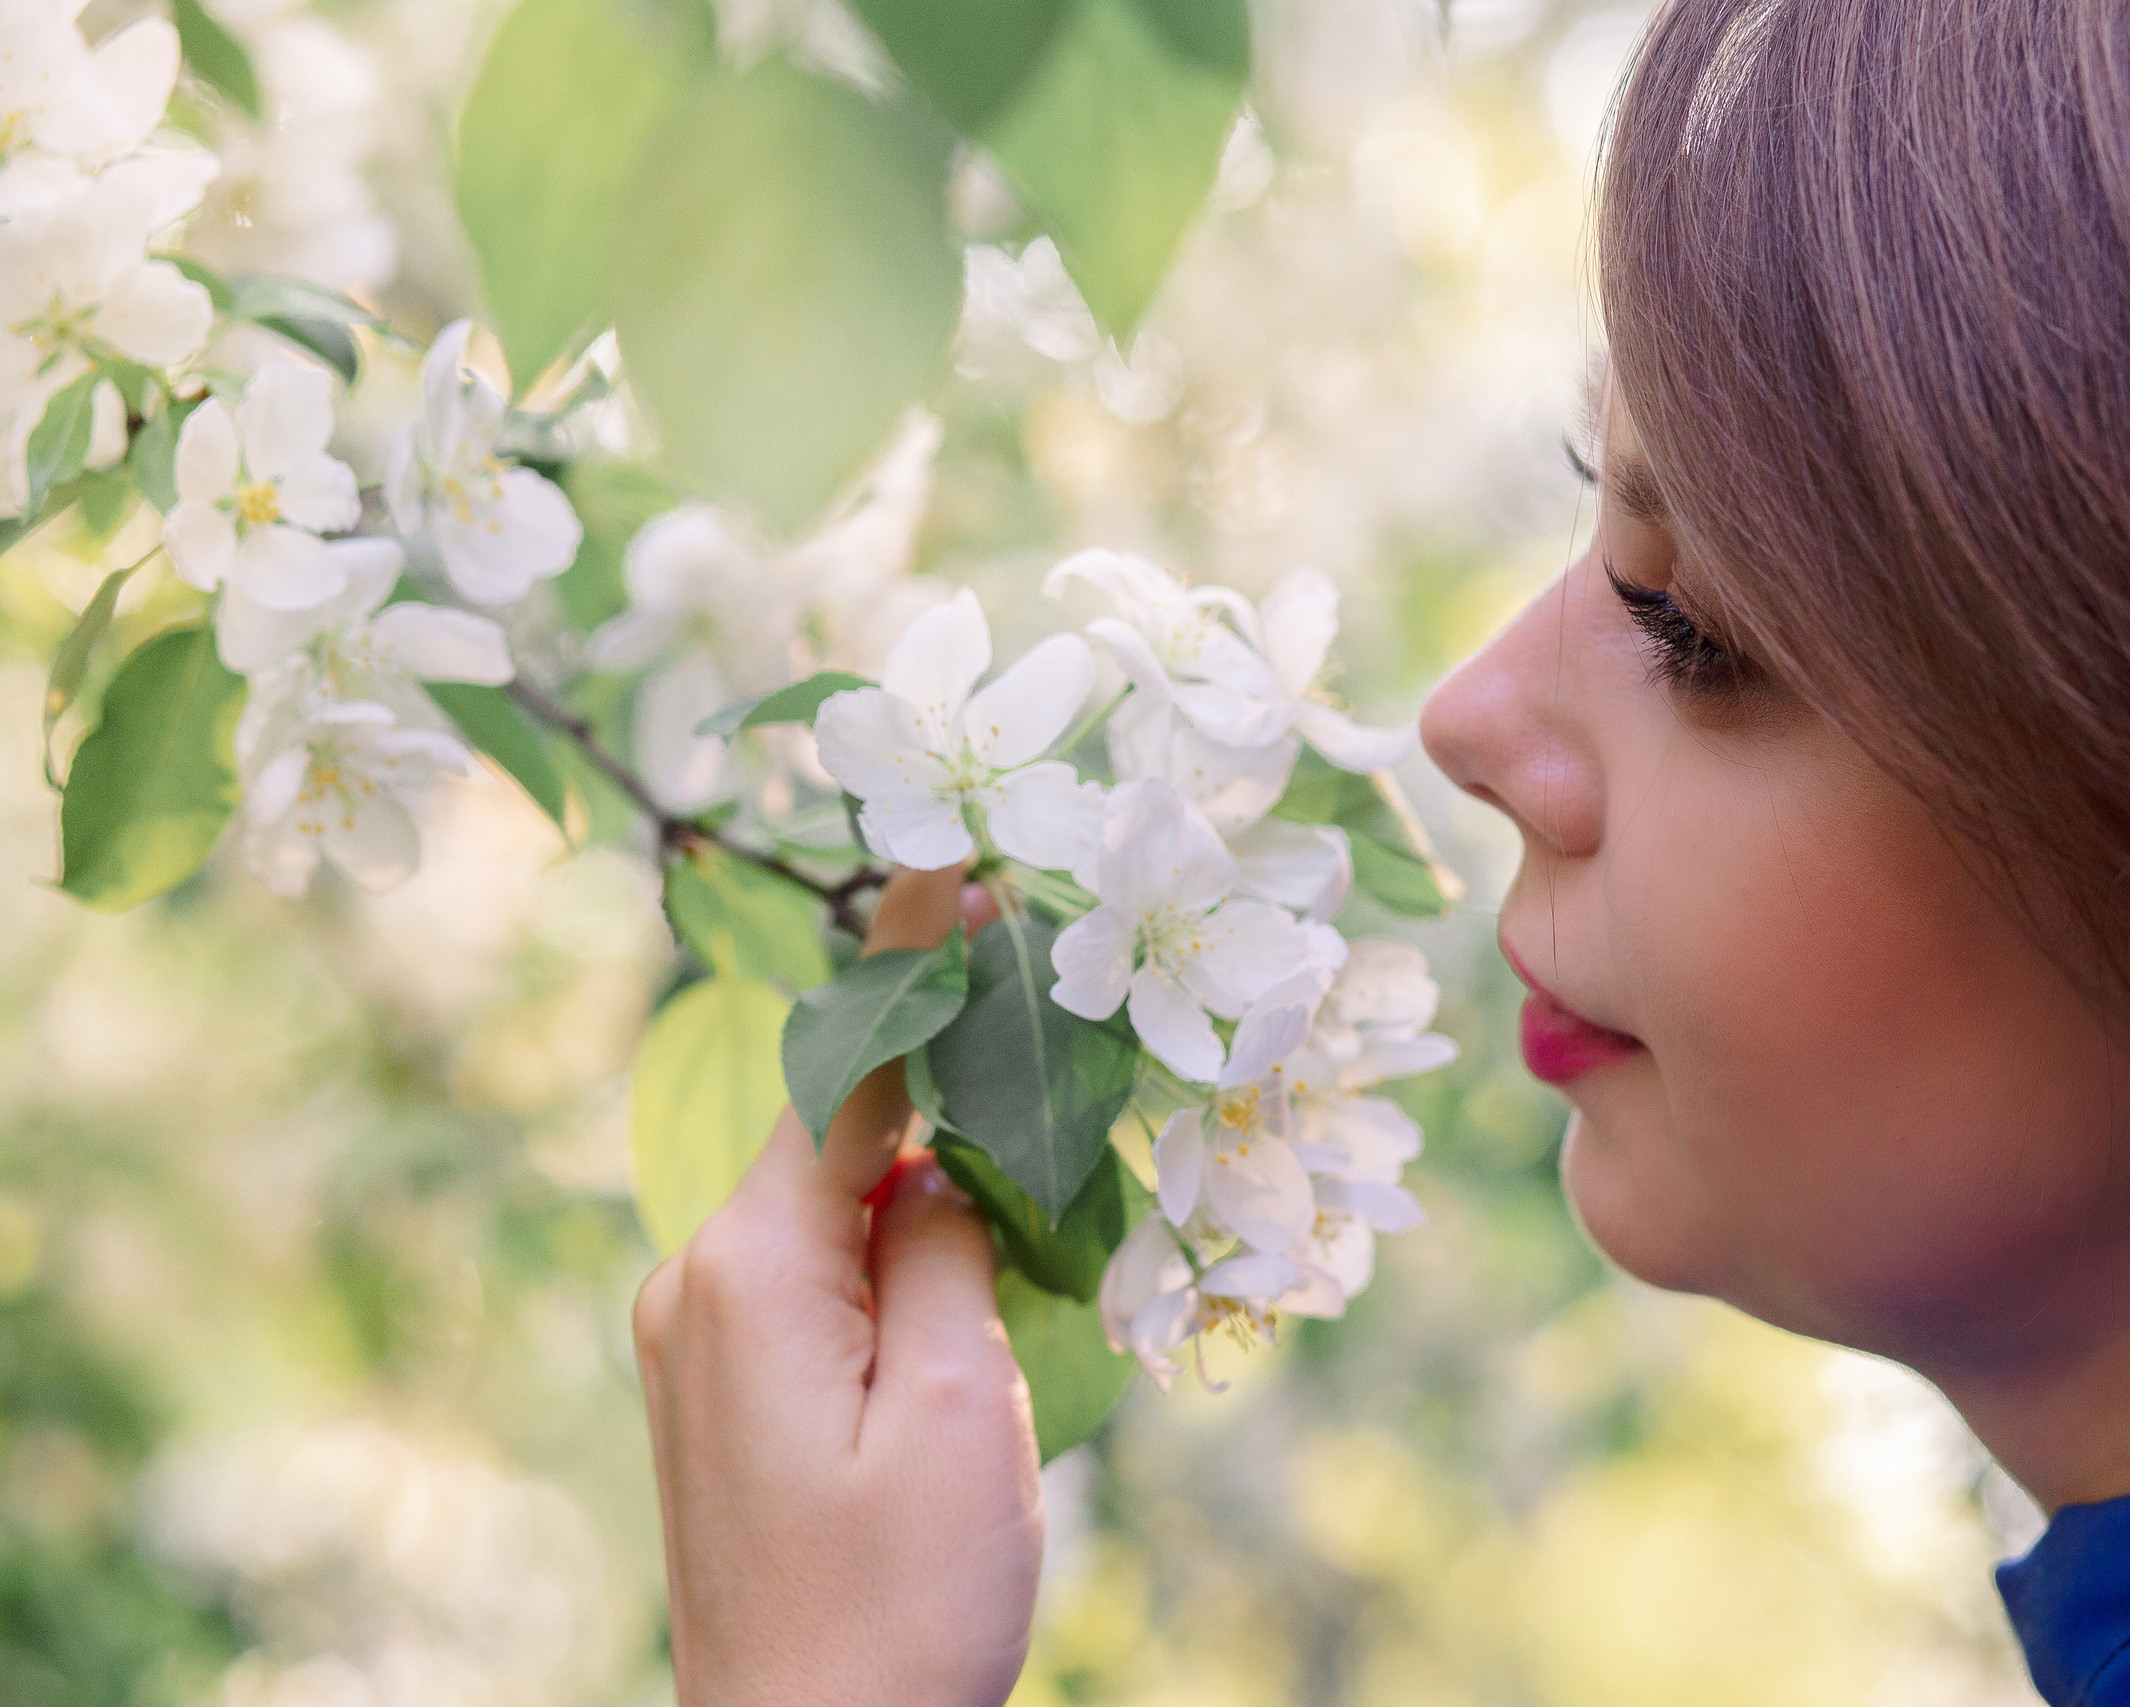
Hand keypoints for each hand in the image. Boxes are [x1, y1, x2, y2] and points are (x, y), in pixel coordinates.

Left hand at [635, 864, 1039, 1706]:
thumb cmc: (894, 1607)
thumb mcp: (957, 1412)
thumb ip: (949, 1251)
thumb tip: (940, 1167)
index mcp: (752, 1270)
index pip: (845, 1073)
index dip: (910, 965)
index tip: (954, 863)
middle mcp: (698, 1282)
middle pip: (835, 1130)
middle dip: (937, 1074)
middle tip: (1039, 1003)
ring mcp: (697, 1340)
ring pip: (828, 1204)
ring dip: (922, 1172)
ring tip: (1029, 1159)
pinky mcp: (718, 1392)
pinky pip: (811, 1270)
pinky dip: (888, 1242)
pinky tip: (961, 1263)